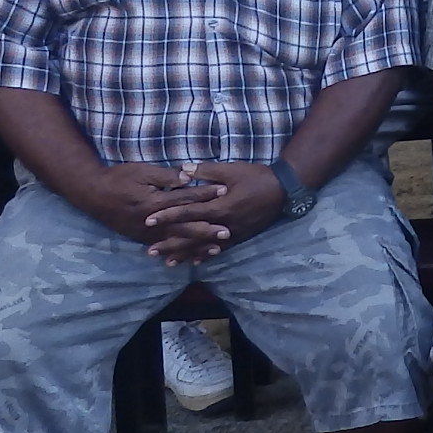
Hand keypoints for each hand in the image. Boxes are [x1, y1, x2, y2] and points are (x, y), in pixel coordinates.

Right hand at [63, 161, 228, 252]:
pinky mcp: (141, 238)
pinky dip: (179, 253)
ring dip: (197, 246)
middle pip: (184, 226)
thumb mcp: (142, 171)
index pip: (185, 198)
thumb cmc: (119, 178)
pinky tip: (192, 258)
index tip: (224, 192)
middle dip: (207, 229)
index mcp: (154, 201)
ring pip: (176, 241)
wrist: (93, 194)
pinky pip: (164, 247)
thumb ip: (166, 176)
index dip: (205, 194)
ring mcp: (146, 233)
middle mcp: (151, 221)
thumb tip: (188, 178)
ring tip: (217, 249)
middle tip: (227, 232)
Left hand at [140, 163, 285, 262]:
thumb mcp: (232, 170)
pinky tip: (194, 262)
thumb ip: (206, 171)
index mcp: (220, 206)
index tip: (149, 221)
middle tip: (150, 251)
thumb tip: (182, 170)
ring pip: (204, 247)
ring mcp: (233, 233)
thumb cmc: (257, 177)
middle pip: (192, 236)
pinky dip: (205, 256)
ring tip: (166, 262)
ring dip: (184, 255)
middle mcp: (224, 224)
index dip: (167, 217)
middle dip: (170, 243)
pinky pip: (219, 250)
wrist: (284, 189)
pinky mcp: (240, 237)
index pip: (188, 213)